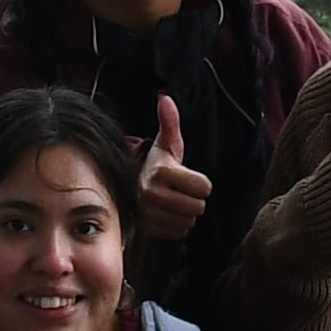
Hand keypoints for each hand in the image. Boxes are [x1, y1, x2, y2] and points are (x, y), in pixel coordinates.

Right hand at [130, 96, 211, 239]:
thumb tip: (166, 97)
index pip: (205, 187)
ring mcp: (149, 214)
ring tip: (172, 202)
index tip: (185, 178)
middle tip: (179, 191)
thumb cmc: (153, 166)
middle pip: (198, 206)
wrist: (125, 188)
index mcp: (162, 171)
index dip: (199, 183)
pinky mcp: (147, 229)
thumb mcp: (164, 144)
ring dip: (184, 213)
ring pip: (189, 221)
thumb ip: (170, 122)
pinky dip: (175, 225)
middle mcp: (153, 194)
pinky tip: (166, 214)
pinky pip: (178, 232)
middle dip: (192, 199)